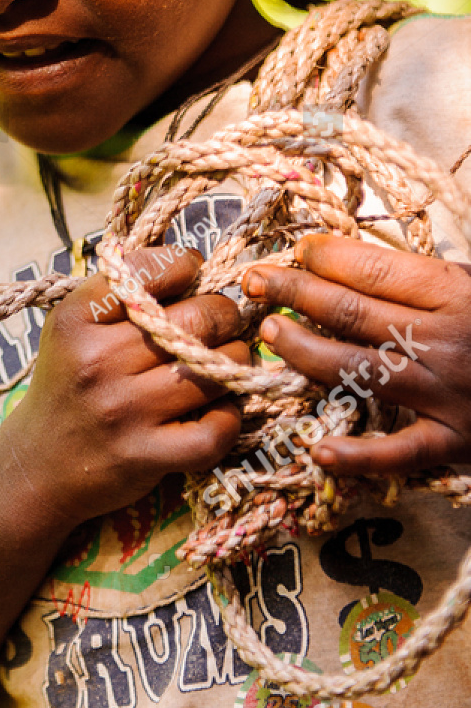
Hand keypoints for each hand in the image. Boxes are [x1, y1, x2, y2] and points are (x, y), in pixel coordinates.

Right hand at [2, 246, 247, 527]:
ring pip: (216, 368)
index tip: (192, 276)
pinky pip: (216, 427)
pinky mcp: (145, 456)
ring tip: (224, 360)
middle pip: (197, 319)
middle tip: (222, 321)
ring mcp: (122, 411)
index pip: (151, 270)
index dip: (186, 266)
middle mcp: (96, 361)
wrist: (38, 467)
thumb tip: (190, 262)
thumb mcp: (72, 328)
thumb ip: (119, 294)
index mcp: (75, 319)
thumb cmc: (68, 386)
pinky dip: (230, 415)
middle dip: (224, 314)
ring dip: (235, 360)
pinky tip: (219, 407)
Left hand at [242, 235, 470, 475]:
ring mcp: (448, 394)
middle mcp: (447, 339)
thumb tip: (344, 258)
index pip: (370, 268)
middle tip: (257, 282)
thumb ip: (420, 277)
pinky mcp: (454, 443)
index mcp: (456, 291)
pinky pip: (398, 452)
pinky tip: (318, 451)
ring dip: (304, 352)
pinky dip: (357, 455)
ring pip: (358, 371)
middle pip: (352, 313)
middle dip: (294, 293)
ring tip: (271, 335)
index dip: (320, 256)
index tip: (292, 252)